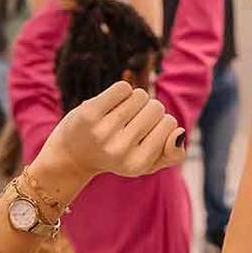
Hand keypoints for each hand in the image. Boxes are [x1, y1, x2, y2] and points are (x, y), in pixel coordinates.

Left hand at [37, 81, 185, 179]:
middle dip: (147, 110)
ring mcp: (103, 132)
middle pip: (156, 108)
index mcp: (138, 165)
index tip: (144, 135)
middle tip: (129, 124)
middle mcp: (120, 151)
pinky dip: (121, 90)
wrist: (72, 155)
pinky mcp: (89, 113)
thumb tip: (180, 132)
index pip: (170, 124)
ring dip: (134, 100)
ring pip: (140, 95)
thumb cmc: (117, 155)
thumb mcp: (146, 163)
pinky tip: (111, 104)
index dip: (161, 123)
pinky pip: (123, 87)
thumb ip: (173, 154)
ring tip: (119, 114)